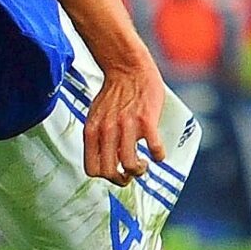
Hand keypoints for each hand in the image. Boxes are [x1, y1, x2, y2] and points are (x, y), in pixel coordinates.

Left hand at [83, 57, 166, 183]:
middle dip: (122, 179)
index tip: (115, 172)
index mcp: (92, 132)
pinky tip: (158, 154)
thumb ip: (97, 137)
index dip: (104, 177)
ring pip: (130, 165)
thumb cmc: (113, 95)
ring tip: (143, 164)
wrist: (128, 70)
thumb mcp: (95, 117)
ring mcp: (126, 127)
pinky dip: (158, 156)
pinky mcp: (147, 121)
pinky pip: (154, 148)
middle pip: (109, 172)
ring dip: (139, 171)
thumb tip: (105, 159)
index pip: (92, 169)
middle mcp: (106, 132)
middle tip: (131, 173)